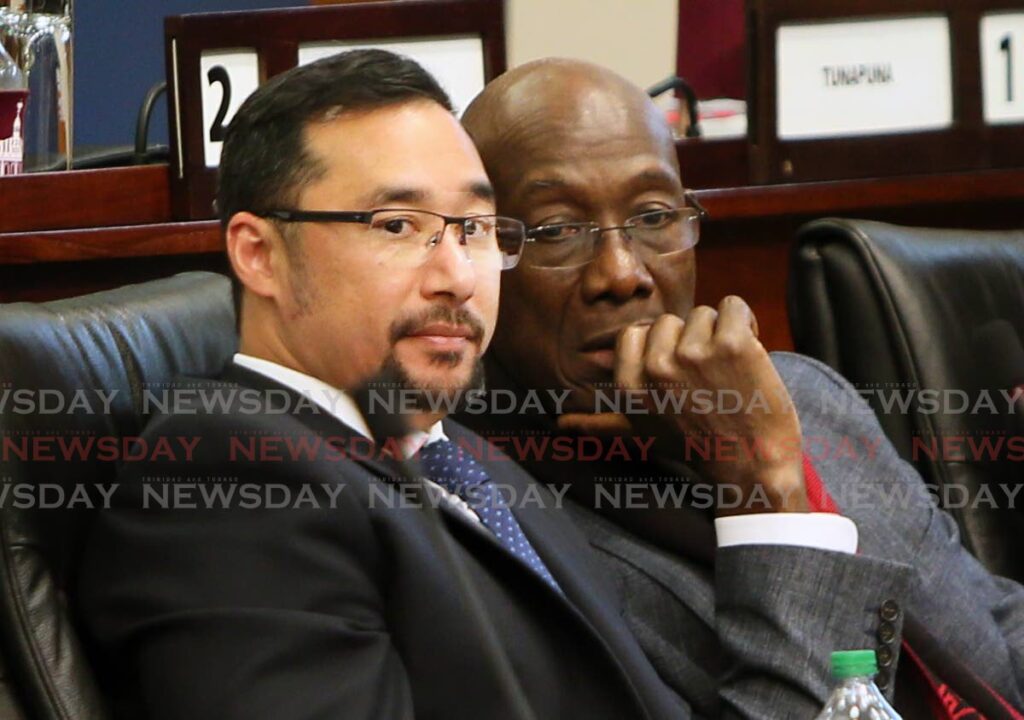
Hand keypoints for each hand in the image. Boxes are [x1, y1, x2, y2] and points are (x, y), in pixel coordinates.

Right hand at [561, 296, 806, 515]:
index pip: (636, 334)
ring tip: (731, 372)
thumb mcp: (641, 435)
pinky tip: (750, 356)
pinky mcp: (732, 344)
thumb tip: (559, 424)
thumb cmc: (699, 448)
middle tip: (709, 379)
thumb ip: (600, 424)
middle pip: (672, 321)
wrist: (752, 467)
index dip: (661, 347)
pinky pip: (734, 306)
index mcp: (629, 385)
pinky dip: (747, 324)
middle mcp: (655, 368)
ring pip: (704, 313)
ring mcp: (693, 354)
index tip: (679, 375)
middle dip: (692, 341)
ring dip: (722, 335)